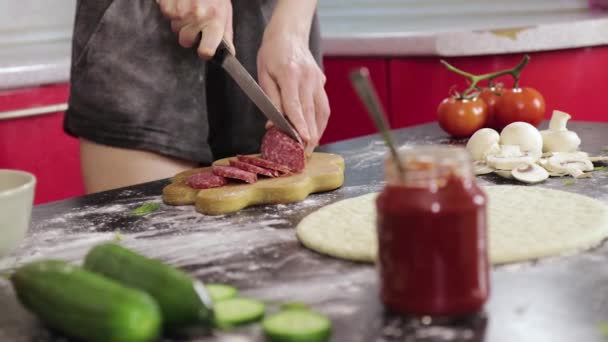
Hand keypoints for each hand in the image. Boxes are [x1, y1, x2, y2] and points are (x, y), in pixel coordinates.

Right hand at [156, 0, 233, 58]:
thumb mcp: (225, 11)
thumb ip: (226, 34)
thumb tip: (229, 54)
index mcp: (214, 21)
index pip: (205, 51)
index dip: (204, 51)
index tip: (205, 49)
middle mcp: (197, 17)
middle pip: (185, 42)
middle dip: (189, 35)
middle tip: (196, 22)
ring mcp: (180, 11)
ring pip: (175, 29)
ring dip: (181, 21)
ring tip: (189, 7)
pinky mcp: (167, 4)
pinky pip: (167, 16)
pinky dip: (172, 10)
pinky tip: (181, 2)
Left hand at [257, 24, 329, 155]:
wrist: (289, 34)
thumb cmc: (272, 54)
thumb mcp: (264, 75)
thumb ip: (271, 100)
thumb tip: (273, 125)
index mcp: (290, 74)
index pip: (295, 105)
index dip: (299, 124)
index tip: (302, 140)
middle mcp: (307, 78)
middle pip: (311, 112)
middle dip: (310, 135)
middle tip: (305, 154)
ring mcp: (318, 80)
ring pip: (321, 111)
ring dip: (318, 131)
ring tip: (311, 146)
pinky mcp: (322, 82)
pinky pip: (324, 105)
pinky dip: (321, 121)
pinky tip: (316, 131)